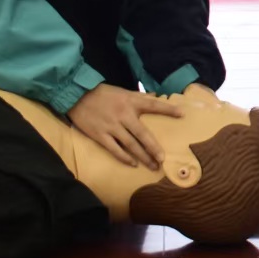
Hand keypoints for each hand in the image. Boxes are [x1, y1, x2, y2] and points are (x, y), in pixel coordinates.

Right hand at [67, 84, 182, 168]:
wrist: (76, 95)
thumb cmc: (102, 94)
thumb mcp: (122, 91)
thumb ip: (139, 96)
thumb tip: (155, 95)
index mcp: (131, 102)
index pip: (153, 105)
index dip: (168, 110)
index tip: (182, 114)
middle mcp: (123, 115)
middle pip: (143, 134)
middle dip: (154, 148)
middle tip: (163, 159)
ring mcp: (112, 126)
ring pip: (131, 145)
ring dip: (143, 156)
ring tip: (153, 166)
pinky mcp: (100, 135)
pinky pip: (115, 149)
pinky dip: (124, 157)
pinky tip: (133, 164)